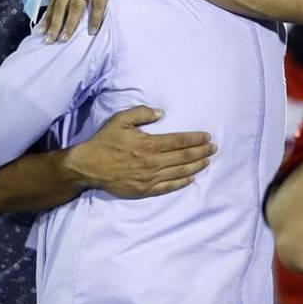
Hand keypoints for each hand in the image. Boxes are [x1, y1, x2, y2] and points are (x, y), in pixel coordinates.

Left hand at [41, 0, 151, 42]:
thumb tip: (62, 4)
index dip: (48, 16)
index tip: (41, 31)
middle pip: (61, 3)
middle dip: (54, 24)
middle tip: (49, 40)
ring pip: (76, 4)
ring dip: (69, 23)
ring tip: (65, 38)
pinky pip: (97, 2)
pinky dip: (94, 18)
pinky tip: (91, 30)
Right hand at [61, 106, 215, 198]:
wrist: (89, 166)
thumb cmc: (105, 141)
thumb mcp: (120, 120)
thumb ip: (141, 113)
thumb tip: (161, 113)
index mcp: (149, 144)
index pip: (179, 141)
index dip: (195, 139)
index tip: (207, 137)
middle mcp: (153, 162)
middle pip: (184, 157)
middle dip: (201, 152)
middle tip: (213, 148)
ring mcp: (150, 178)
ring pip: (179, 172)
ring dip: (195, 167)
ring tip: (207, 161)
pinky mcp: (145, 190)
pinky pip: (168, 187)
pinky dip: (181, 182)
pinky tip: (190, 178)